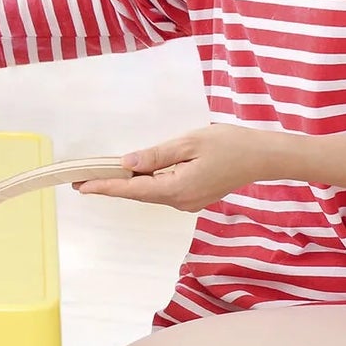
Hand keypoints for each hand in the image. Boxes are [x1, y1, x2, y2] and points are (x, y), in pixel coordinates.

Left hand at [74, 124, 268, 210]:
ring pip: (150, 192)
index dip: (105, 186)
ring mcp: (187, 203)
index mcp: (176, 188)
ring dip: (129, 183)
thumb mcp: (189, 143)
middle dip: (111, 184)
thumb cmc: (230, 145)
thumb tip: (127, 162)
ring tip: (103, 174)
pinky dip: (148, 182)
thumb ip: (156, 155)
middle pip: (138, 193)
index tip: (82, 187)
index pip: (131, 189)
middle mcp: (179, 201)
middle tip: (82, 179)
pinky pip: (163, 190)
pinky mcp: (193, 198)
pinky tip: (137, 174)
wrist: (264, 157)